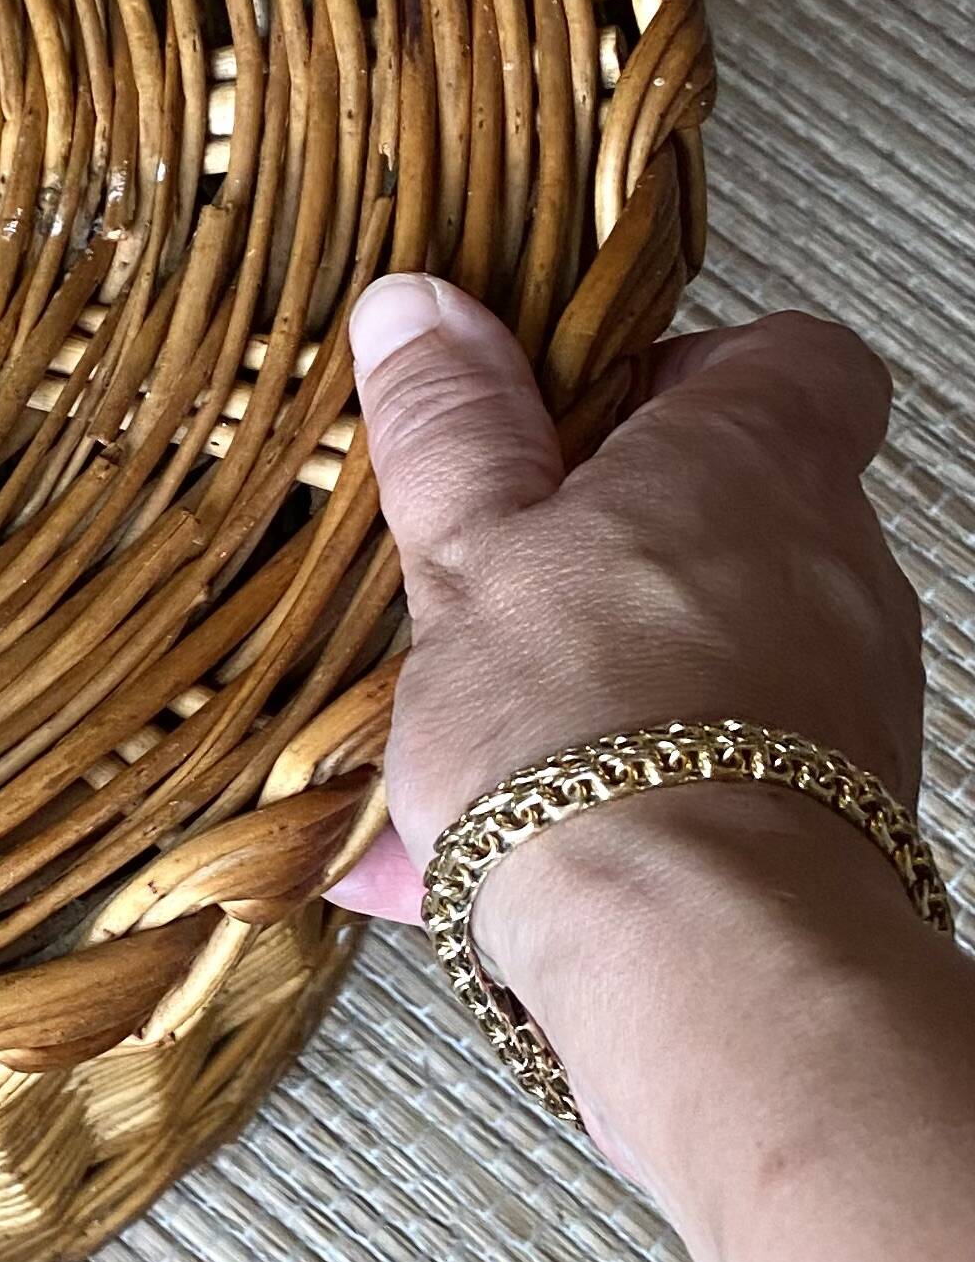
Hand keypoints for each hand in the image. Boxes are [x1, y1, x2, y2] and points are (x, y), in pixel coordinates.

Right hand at [329, 279, 927, 1156]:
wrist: (693, 956)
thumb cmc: (582, 726)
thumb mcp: (467, 551)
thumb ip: (450, 430)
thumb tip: (421, 305)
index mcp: (750, 465)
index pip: (791, 358)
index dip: (681, 370)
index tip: (569, 411)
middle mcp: (829, 567)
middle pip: (731, 511)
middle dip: (598, 544)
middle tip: (476, 576)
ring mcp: (840, 699)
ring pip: (699, 652)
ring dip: (579, 678)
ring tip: (434, 740)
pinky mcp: (815, 817)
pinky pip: (684, 776)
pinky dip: (583, 797)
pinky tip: (436, 862)